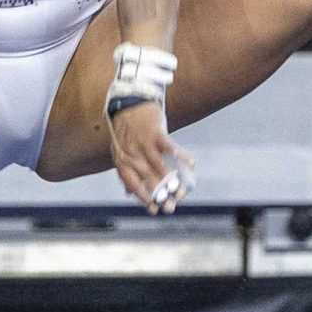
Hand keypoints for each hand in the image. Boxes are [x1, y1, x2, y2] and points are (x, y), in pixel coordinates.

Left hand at [107, 99, 193, 214]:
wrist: (128, 101)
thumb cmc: (126, 130)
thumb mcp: (120, 150)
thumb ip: (127, 171)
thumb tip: (129, 193)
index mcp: (122, 160)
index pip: (132, 183)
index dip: (143, 197)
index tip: (154, 210)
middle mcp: (131, 153)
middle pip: (147, 178)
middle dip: (160, 194)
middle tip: (170, 207)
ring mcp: (143, 142)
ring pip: (157, 165)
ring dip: (169, 180)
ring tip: (179, 192)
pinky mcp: (155, 132)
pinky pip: (168, 146)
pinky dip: (179, 155)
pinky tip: (190, 164)